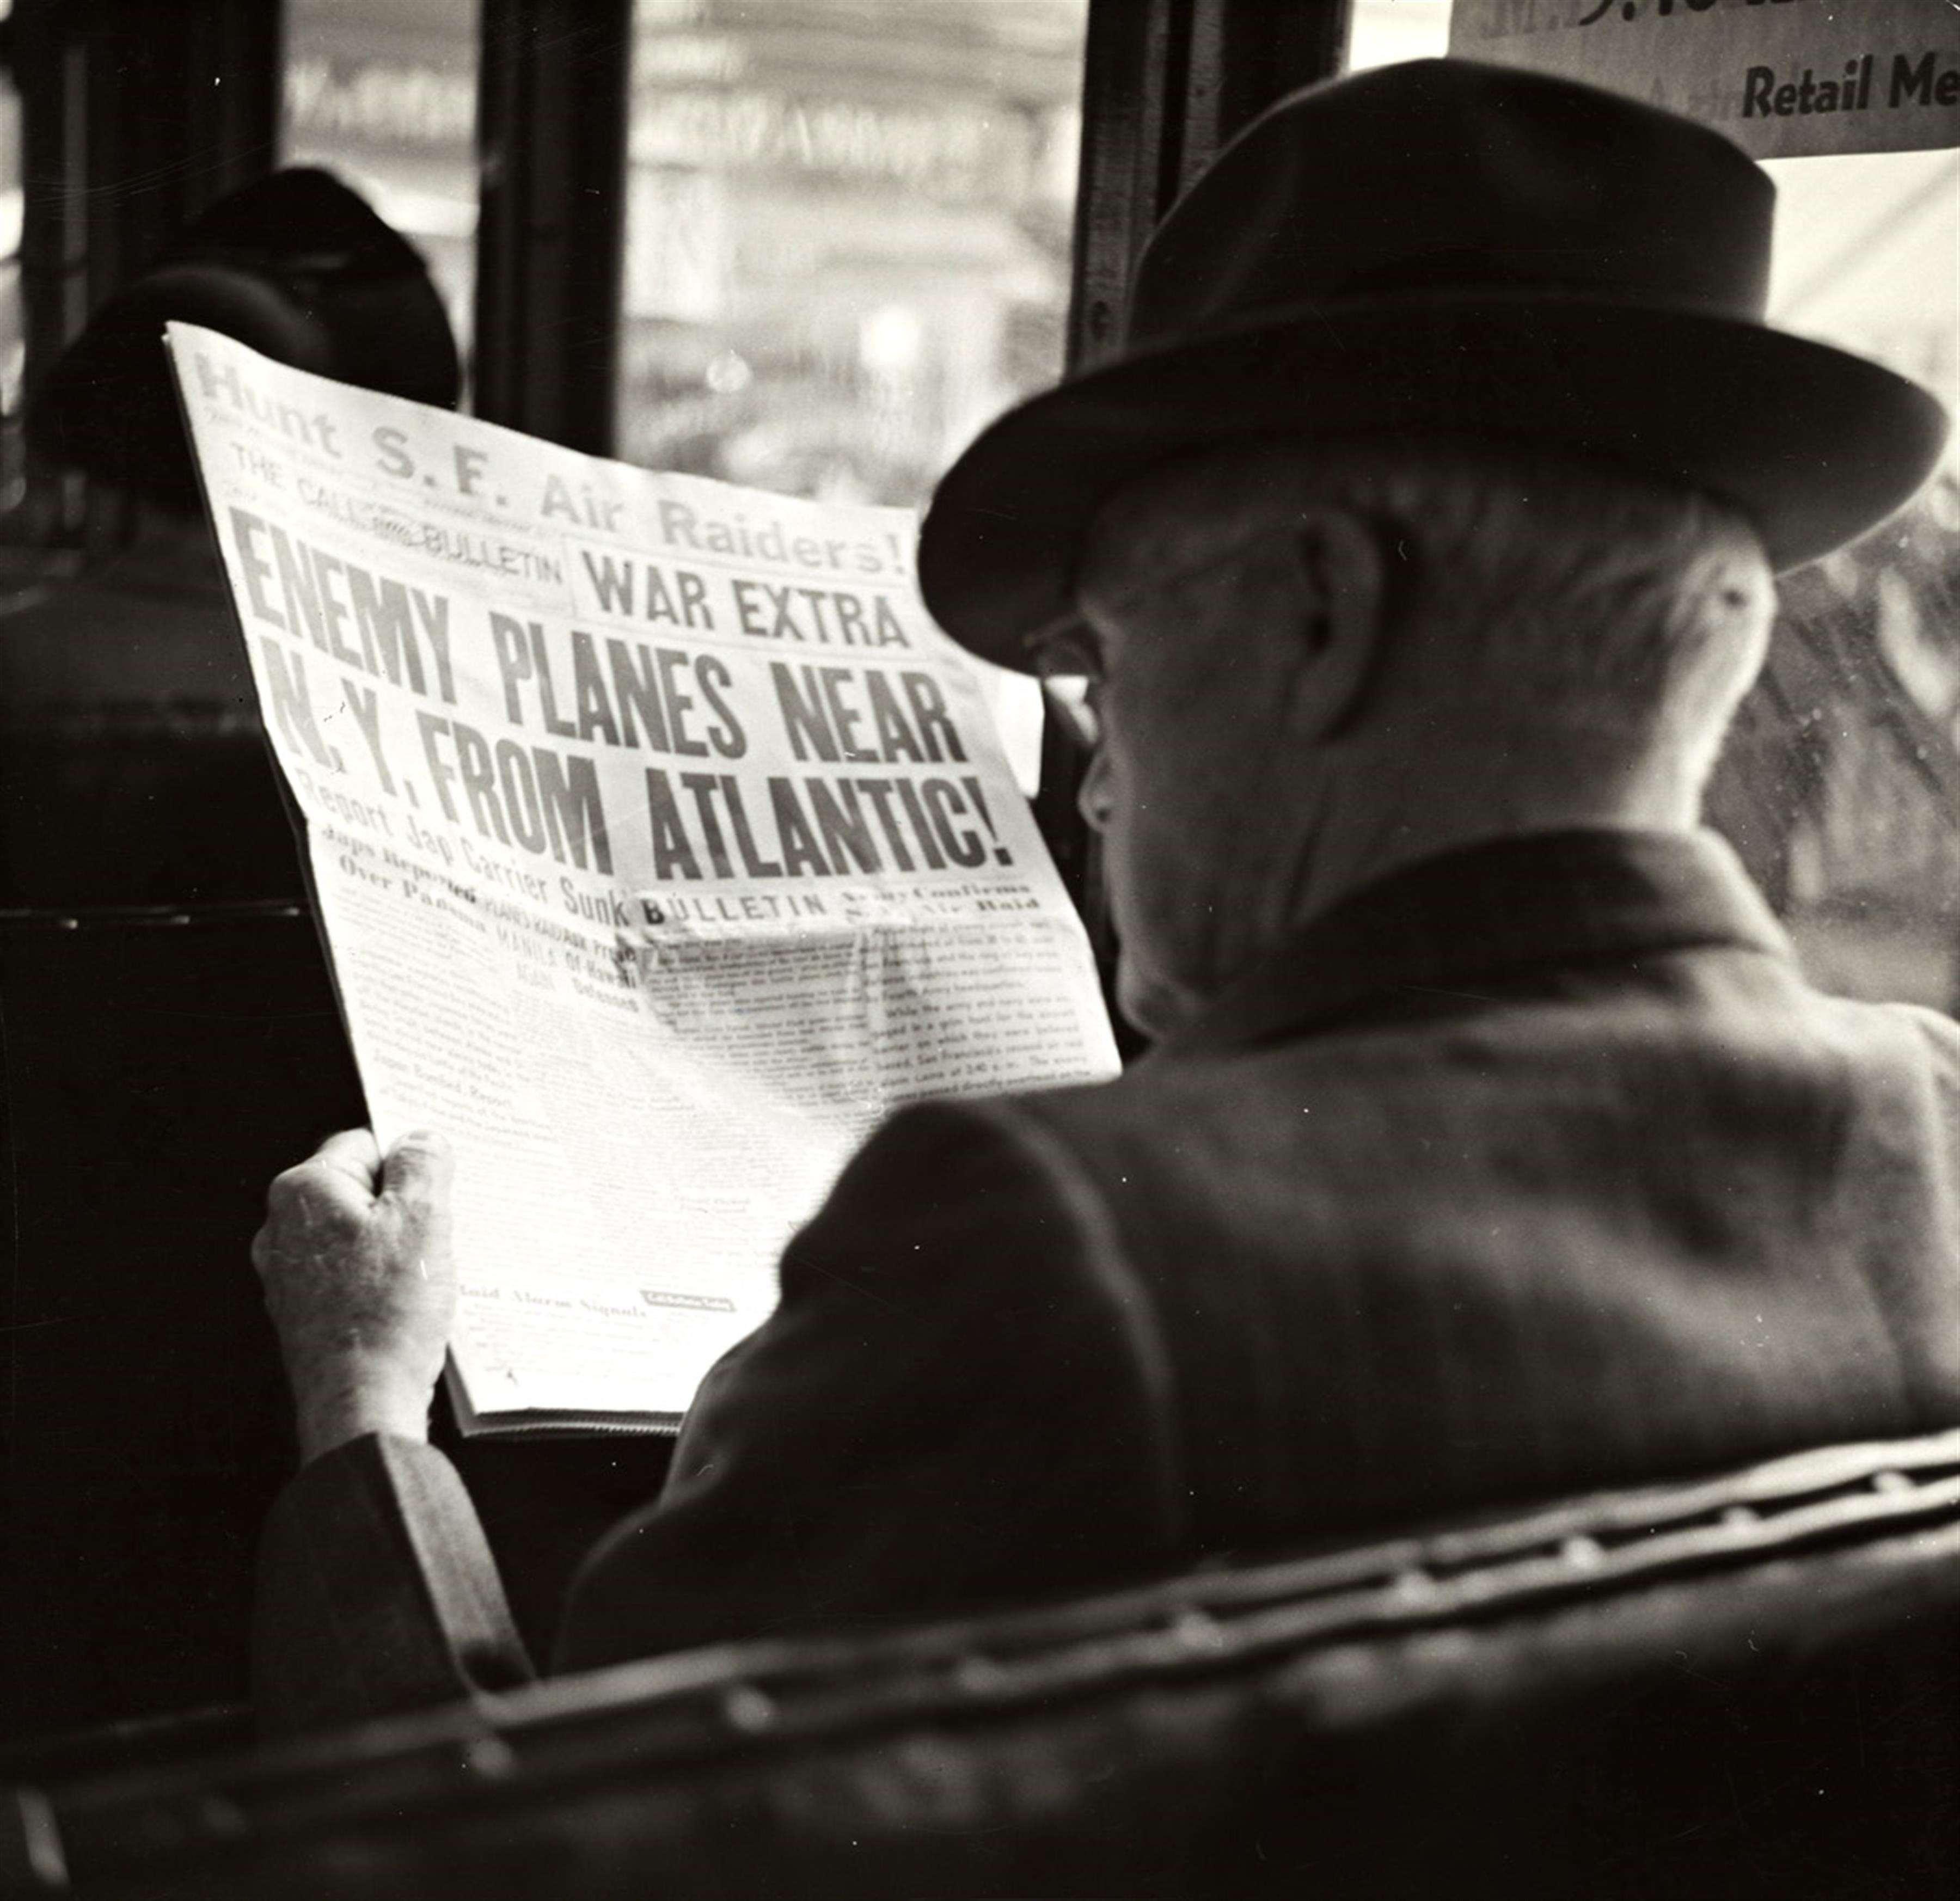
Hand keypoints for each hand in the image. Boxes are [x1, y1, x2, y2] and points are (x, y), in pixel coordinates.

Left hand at [252, 1129, 455, 1462]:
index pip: (364, 1143)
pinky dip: (380, 1279)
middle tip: (441, 1228)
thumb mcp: (423, 1219)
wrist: (361, 1402)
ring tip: (427, 1271)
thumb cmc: (387, 1312)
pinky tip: (409, 1301)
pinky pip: (350, 1274)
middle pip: (358, 1190)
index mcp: (304, 1191)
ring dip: (394, 1245)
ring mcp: (288, 1273)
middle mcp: (283, 1227)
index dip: (408, 1161)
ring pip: (356, 1234)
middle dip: (403, 1205)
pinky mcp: (304, 1310)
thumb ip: (422, 1164)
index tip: (440, 1182)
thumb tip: (420, 1140)